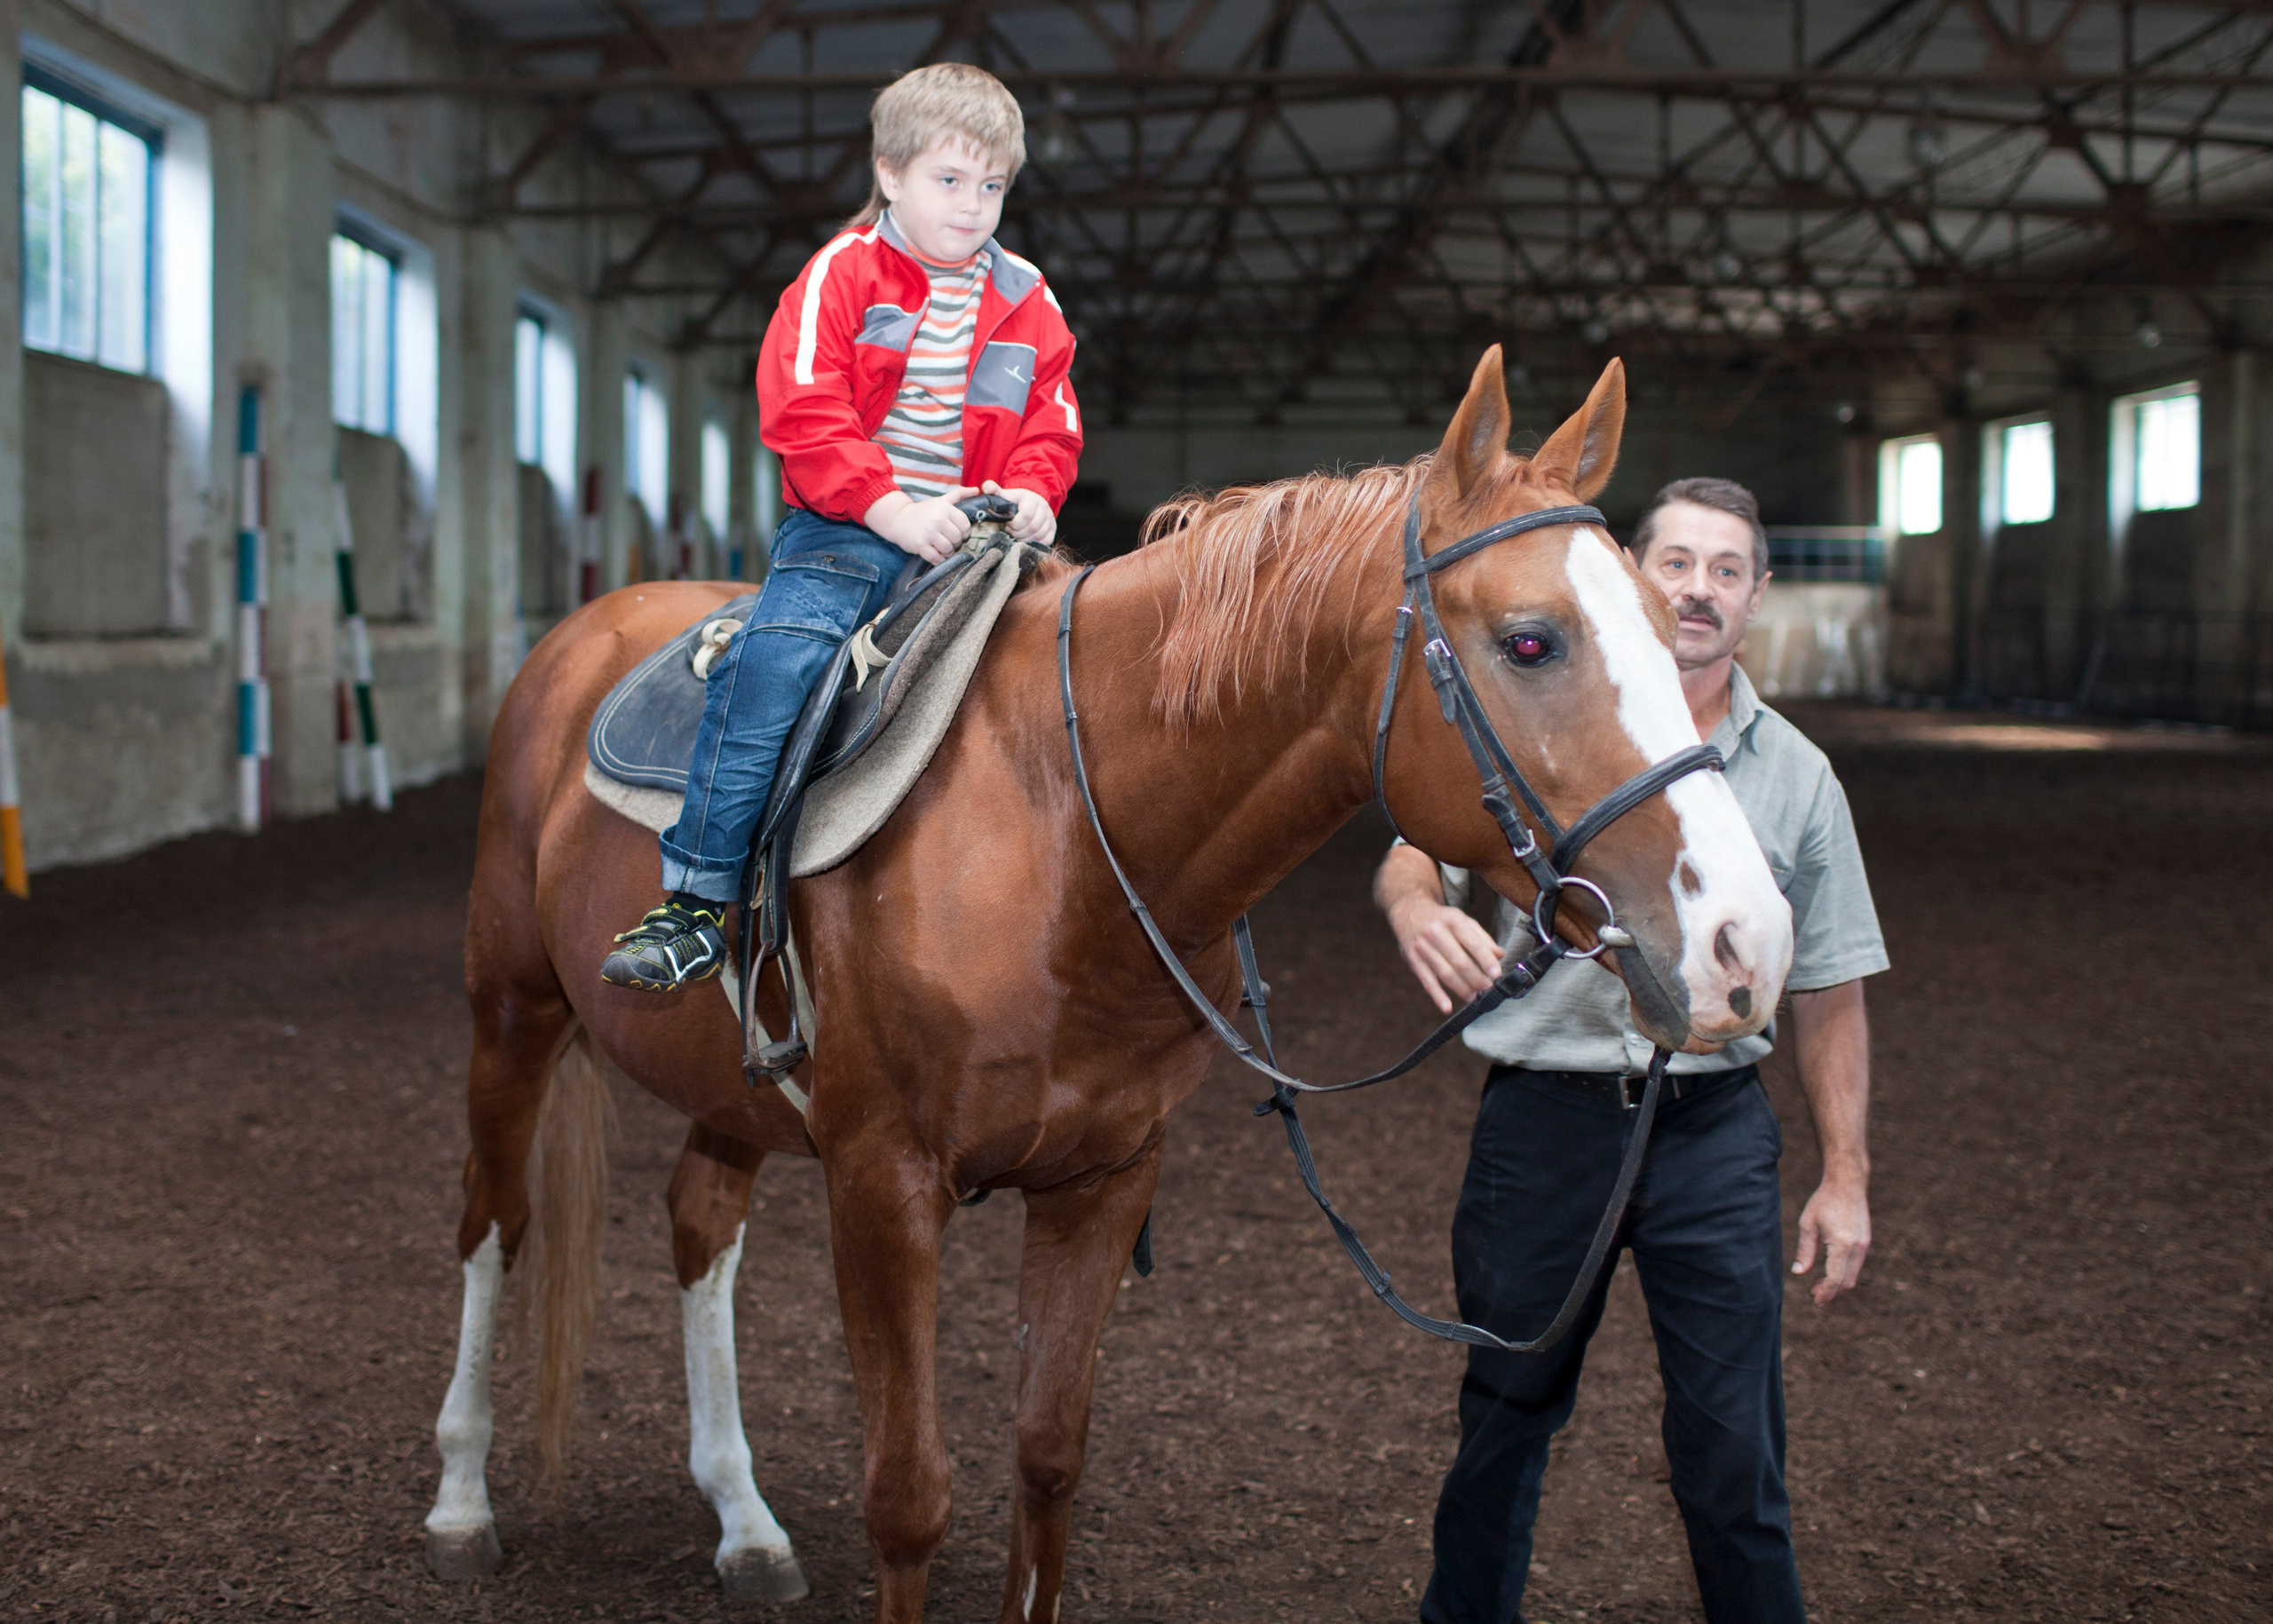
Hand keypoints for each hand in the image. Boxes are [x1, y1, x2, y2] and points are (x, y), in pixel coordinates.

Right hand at [864, 486, 979, 563]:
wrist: (899, 518)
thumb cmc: (924, 511)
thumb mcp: (941, 500)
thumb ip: (959, 494)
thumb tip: (977, 490)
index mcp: (945, 509)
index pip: (965, 526)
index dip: (964, 532)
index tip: (957, 532)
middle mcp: (938, 520)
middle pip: (957, 539)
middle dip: (955, 543)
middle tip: (948, 540)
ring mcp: (928, 533)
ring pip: (948, 549)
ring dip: (947, 552)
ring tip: (942, 547)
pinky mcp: (920, 545)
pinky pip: (936, 558)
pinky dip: (938, 559)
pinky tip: (935, 554)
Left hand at [983, 481, 1056, 546]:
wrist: (1031, 502)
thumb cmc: (1015, 501)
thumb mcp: (1005, 494)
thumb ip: (993, 490)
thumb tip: (986, 487)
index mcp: (1031, 499)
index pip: (1026, 515)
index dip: (1015, 524)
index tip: (1008, 523)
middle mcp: (1044, 507)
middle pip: (1032, 527)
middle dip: (1018, 533)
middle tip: (1011, 531)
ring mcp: (1050, 518)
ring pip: (1039, 535)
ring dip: (1025, 539)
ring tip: (1017, 535)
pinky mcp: (1053, 528)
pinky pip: (1046, 541)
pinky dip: (1035, 543)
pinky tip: (1025, 539)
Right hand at [1385, 895, 1502, 1014]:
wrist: (1409, 911)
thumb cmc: (1442, 920)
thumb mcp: (1463, 921)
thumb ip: (1482, 938)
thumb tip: (1500, 955)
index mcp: (1452, 920)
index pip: (1472, 943)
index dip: (1485, 960)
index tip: (1497, 974)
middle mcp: (1435, 932)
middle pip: (1459, 961)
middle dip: (1476, 978)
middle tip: (1487, 988)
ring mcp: (1422, 947)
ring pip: (1445, 973)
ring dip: (1461, 988)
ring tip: (1473, 997)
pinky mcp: (1413, 960)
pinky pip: (1426, 981)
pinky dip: (1437, 996)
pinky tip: (1447, 1007)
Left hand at [1792, 1176, 1869, 1305]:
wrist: (1848, 1183)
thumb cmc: (1824, 1201)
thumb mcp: (1808, 1224)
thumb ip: (1805, 1250)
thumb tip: (1798, 1273)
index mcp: (1843, 1245)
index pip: (1835, 1279)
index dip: (1825, 1293)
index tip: (1815, 1301)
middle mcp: (1858, 1248)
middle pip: (1847, 1282)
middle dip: (1831, 1292)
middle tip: (1813, 1295)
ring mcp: (1865, 1245)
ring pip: (1853, 1275)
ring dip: (1837, 1283)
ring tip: (1818, 1285)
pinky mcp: (1866, 1241)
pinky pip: (1856, 1264)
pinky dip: (1844, 1272)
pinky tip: (1829, 1270)